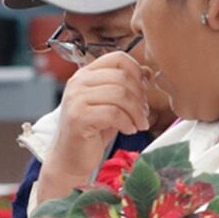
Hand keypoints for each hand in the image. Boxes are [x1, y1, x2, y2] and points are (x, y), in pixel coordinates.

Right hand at [49, 51, 157, 185]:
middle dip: (140, 97)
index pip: (118, 58)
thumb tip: (148, 72)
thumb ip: (125, 85)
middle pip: (123, 77)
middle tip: (143, 113)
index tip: (143, 89)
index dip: (136, 71)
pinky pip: (114, 113)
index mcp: (85, 75)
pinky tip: (128, 130)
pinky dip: (127, 123)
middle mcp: (77, 83)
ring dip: (136, 112)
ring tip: (139, 124)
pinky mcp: (78, 118)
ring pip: (120, 94)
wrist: (70, 159)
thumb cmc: (93, 131)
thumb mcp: (111, 103)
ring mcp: (75, 100)